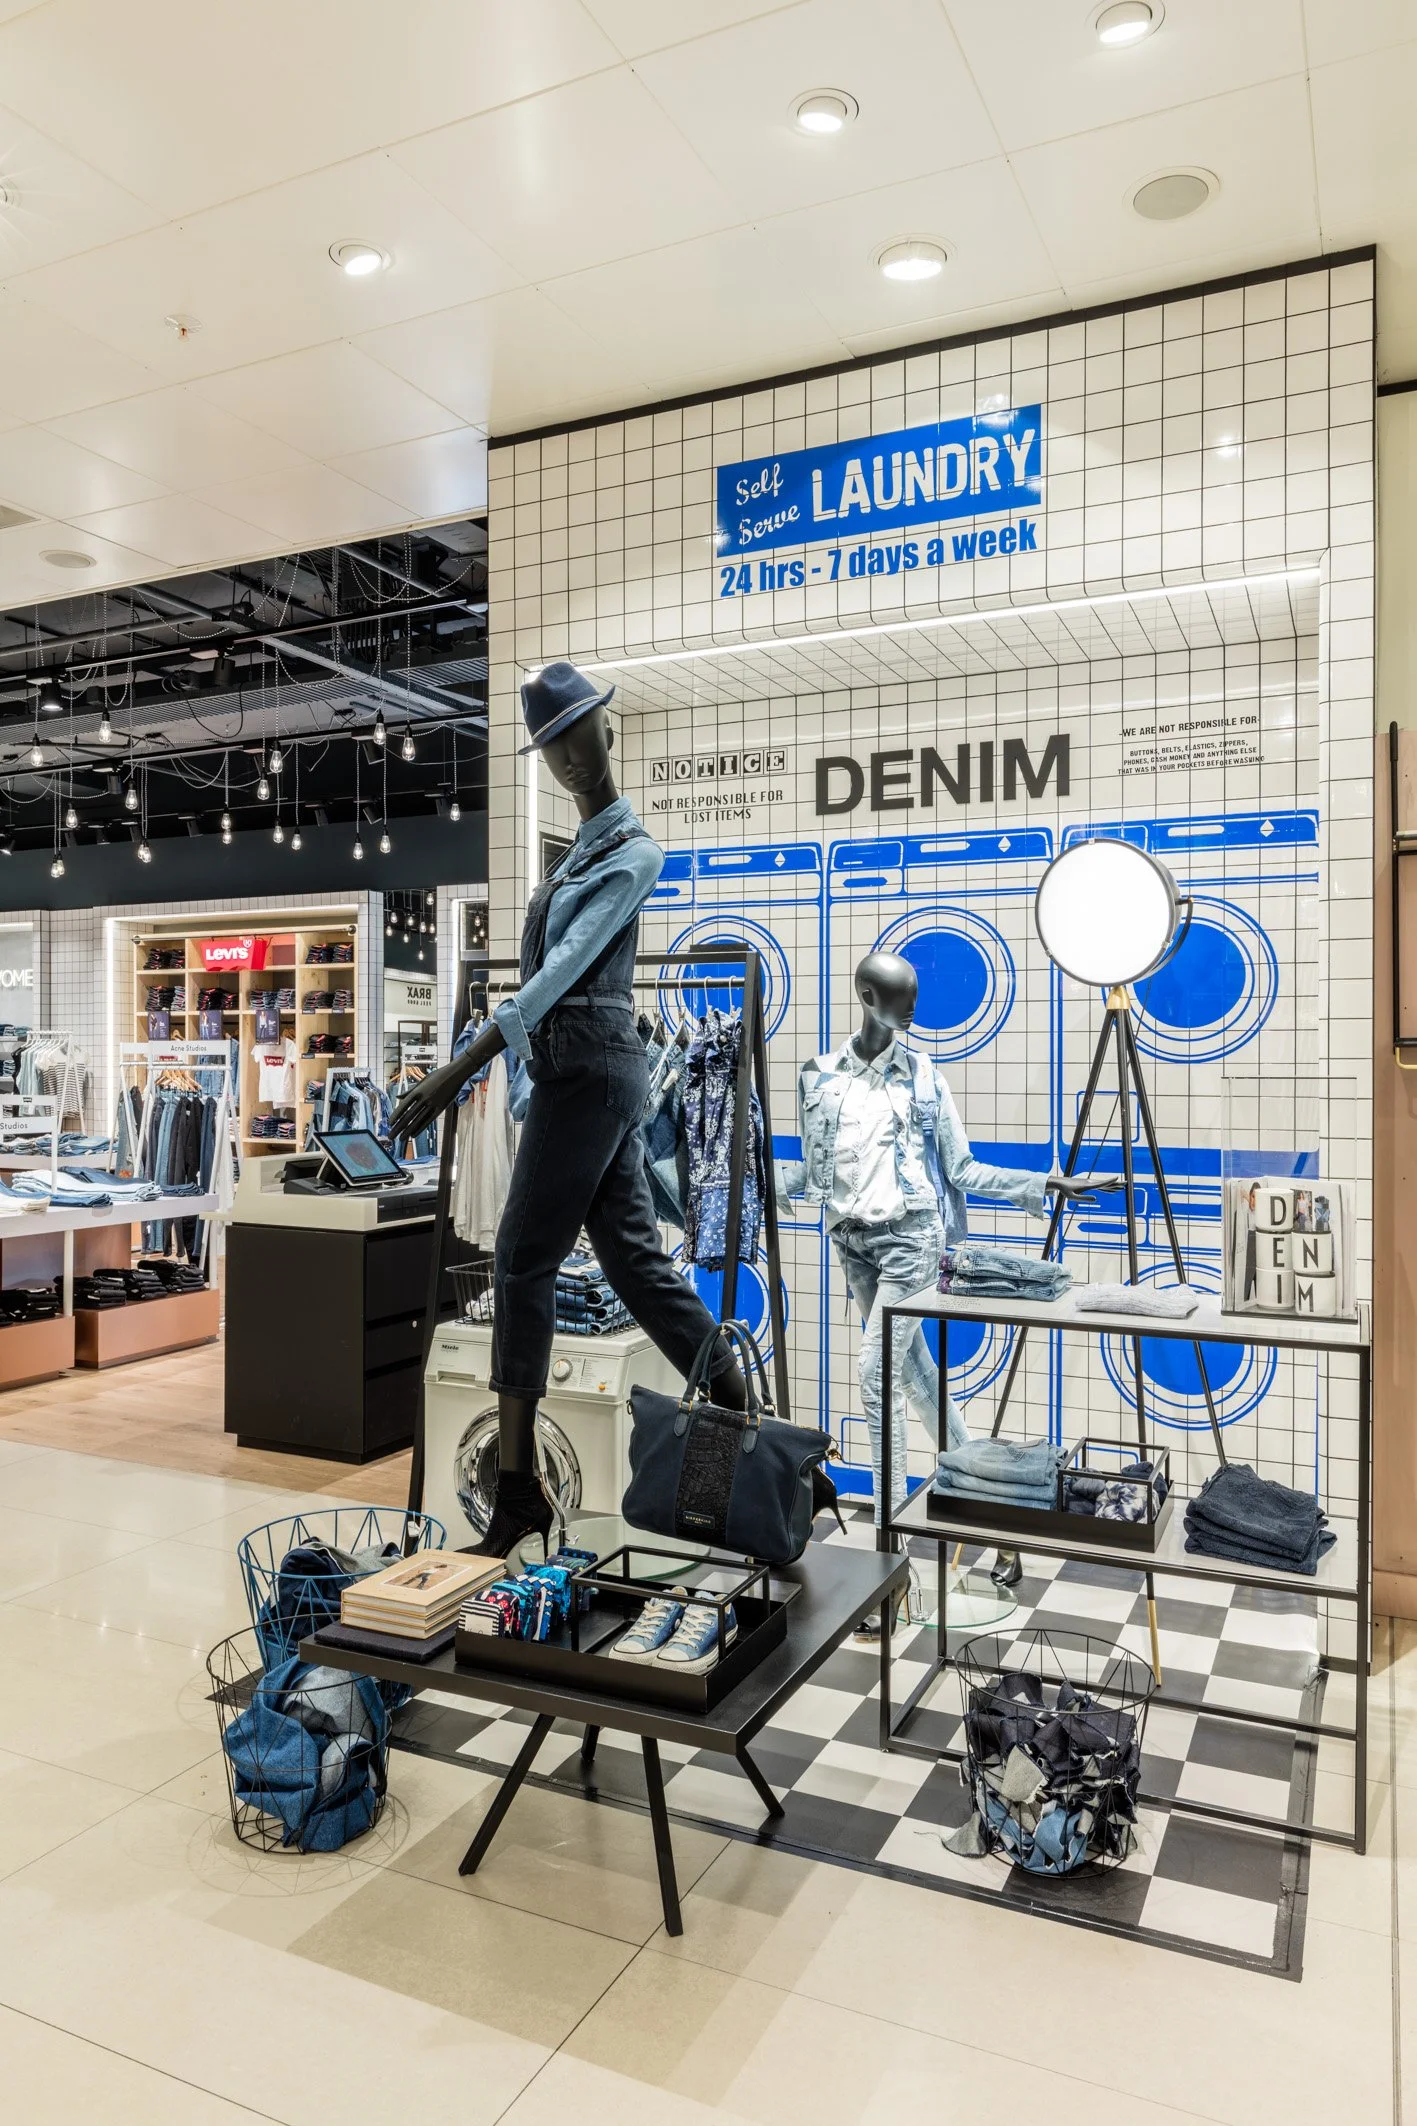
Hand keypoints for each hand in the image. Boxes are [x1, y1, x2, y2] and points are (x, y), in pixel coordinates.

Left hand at [391, 1023, 507, 1140]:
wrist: (456, 1074)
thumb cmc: (438, 1075)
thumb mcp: (422, 1081)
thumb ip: (410, 1091)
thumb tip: (398, 1098)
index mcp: (418, 1090)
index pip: (403, 1106)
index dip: (396, 1115)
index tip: (389, 1123)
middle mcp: (424, 1098)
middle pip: (409, 1116)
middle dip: (398, 1127)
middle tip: (391, 1136)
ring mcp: (433, 1104)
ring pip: (417, 1120)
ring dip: (408, 1131)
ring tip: (401, 1138)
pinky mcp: (440, 1108)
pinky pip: (428, 1121)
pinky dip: (420, 1128)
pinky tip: (413, 1134)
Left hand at [1047, 1169, 1126, 1207]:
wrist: (1060, 1183)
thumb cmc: (1065, 1191)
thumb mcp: (1073, 1197)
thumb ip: (1084, 1199)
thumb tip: (1096, 1199)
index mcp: (1088, 1185)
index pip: (1101, 1183)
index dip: (1110, 1181)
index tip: (1118, 1179)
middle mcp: (1090, 1183)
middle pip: (1106, 1183)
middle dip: (1116, 1184)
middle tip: (1126, 1183)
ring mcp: (1090, 1183)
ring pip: (1104, 1185)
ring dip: (1113, 1186)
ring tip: (1122, 1187)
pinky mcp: (1088, 1185)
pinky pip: (1100, 1186)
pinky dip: (1107, 1188)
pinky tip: (1111, 1191)